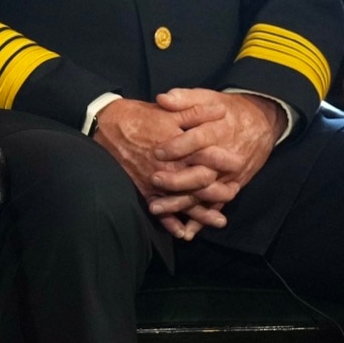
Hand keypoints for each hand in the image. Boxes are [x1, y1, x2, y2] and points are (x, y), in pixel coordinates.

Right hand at [91, 97, 227, 239]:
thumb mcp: (168, 110)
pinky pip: (159, 211)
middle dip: (220, 190)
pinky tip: (183, 232)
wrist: (103, 125)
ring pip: (184, 201)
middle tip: (234, 190)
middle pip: (201, 184)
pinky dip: (171, 222)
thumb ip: (195, 112)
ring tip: (219, 221)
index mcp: (179, 148)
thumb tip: (220, 111)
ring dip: (202, 213)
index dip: (226, 160)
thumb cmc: (137, 117)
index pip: (209, 157)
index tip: (239, 162)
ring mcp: (156, 182)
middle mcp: (170, 168)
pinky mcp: (143, 190)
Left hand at [149, 88, 280, 212]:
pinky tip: (185, 231)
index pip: (198, 140)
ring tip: (156, 208)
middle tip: (153, 180)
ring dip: (183, 204)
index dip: (177, 146)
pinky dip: (202, 219)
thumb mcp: (208, 97)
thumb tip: (163, 98)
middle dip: (178, 180)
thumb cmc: (228, 109)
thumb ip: (185, 99)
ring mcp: (230, 175)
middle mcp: (226, 157)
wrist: (261, 123)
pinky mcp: (232, 186)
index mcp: (218, 132)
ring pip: (206, 194)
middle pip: (202, 172)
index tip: (156, 152)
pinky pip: (217, 205)